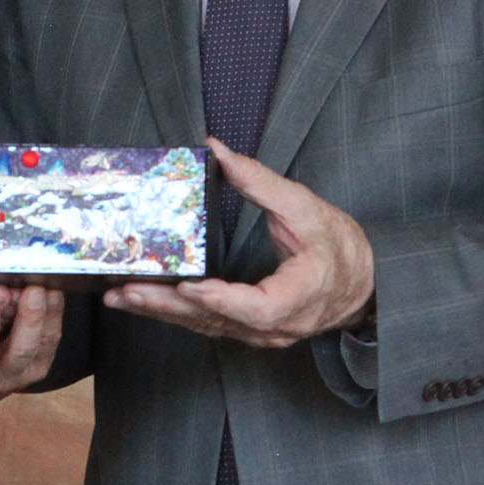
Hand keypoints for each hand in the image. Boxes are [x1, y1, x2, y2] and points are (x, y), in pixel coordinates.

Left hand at [0, 283, 64, 414]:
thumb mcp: (8, 336)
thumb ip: (18, 310)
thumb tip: (34, 273)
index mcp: (29, 364)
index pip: (47, 339)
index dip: (50, 313)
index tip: (51, 285)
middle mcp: (5, 376)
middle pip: (22, 352)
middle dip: (28, 321)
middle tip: (31, 291)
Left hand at [105, 142, 373, 346]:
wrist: (364, 284)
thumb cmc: (340, 246)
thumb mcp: (306, 207)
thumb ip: (259, 181)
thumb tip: (216, 149)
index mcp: (301, 296)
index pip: (258, 307)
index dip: (222, 299)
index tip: (190, 286)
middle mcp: (278, 326)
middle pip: (218, 320)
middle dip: (169, 307)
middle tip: (128, 292)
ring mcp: (262, 335)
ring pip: (206, 327)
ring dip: (162, 313)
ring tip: (119, 298)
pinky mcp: (249, 332)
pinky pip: (208, 325)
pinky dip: (174, 315)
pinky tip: (142, 304)